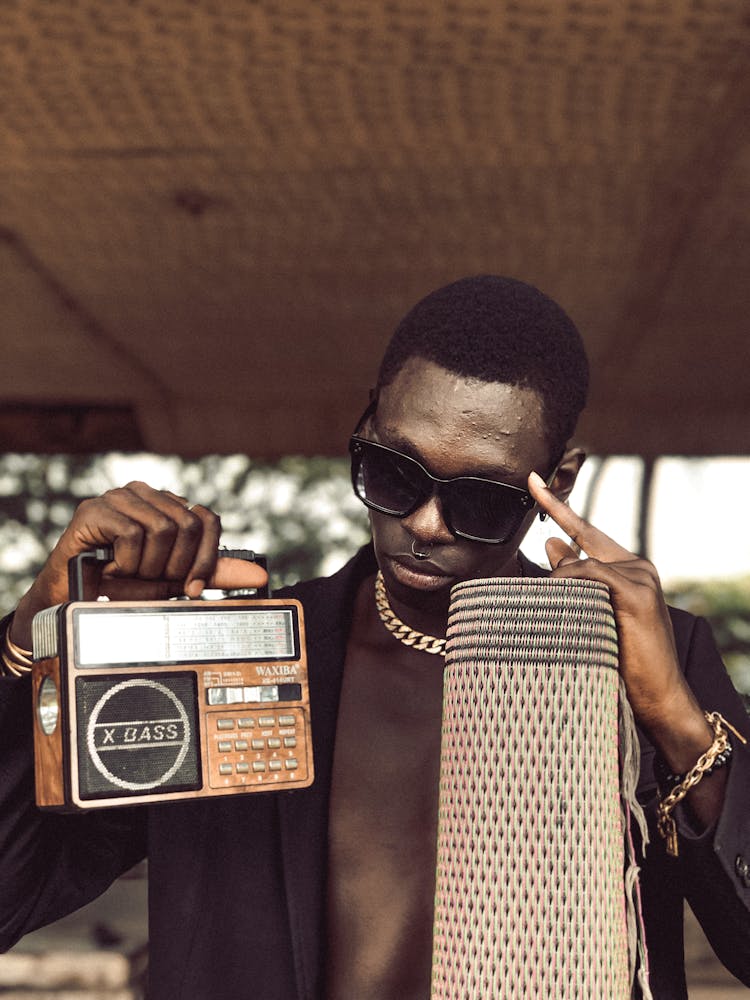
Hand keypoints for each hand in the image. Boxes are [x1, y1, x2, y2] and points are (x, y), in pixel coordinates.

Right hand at [10, 482, 267, 648]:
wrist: (70, 595)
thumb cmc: (120, 585)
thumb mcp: (173, 579)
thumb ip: (211, 573)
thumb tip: (258, 576)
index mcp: (166, 505)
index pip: (208, 519)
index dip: (207, 558)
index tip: (194, 588)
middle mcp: (146, 493)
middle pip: (189, 525)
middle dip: (177, 565)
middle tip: (154, 580)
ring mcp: (119, 497)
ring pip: (164, 529)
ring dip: (149, 565)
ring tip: (130, 573)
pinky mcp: (95, 509)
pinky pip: (132, 534)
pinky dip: (127, 561)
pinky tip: (113, 567)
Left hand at [527, 471, 712, 770]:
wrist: (660, 701)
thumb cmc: (622, 664)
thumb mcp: (592, 616)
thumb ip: (576, 581)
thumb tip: (551, 544)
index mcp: (629, 571)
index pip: (587, 533)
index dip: (559, 507)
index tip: (533, 481)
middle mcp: (637, 567)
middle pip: (582, 540)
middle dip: (556, 518)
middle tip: (531, 486)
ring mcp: (639, 577)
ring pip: (579, 564)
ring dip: (558, 589)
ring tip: (560, 620)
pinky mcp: (636, 592)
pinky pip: (587, 576)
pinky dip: (568, 589)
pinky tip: (565, 608)